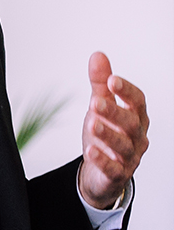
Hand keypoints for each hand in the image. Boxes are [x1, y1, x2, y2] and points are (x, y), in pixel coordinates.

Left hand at [79, 51, 148, 208]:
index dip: (126, 90)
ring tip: (91, 124)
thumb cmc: (107, 132)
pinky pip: (113, 168)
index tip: (112, 79)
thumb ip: (100, 83)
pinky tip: (90, 151)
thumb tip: (98, 55)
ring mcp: (129, 157)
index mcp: (136, 116)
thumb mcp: (102, 105)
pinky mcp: (118, 174)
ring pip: (123, 145)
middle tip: (95, 102)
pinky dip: (102, 160)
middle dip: (114, 112)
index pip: (138, 101)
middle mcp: (136, 136)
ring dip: (107, 134)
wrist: (103, 170)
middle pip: (131, 123)